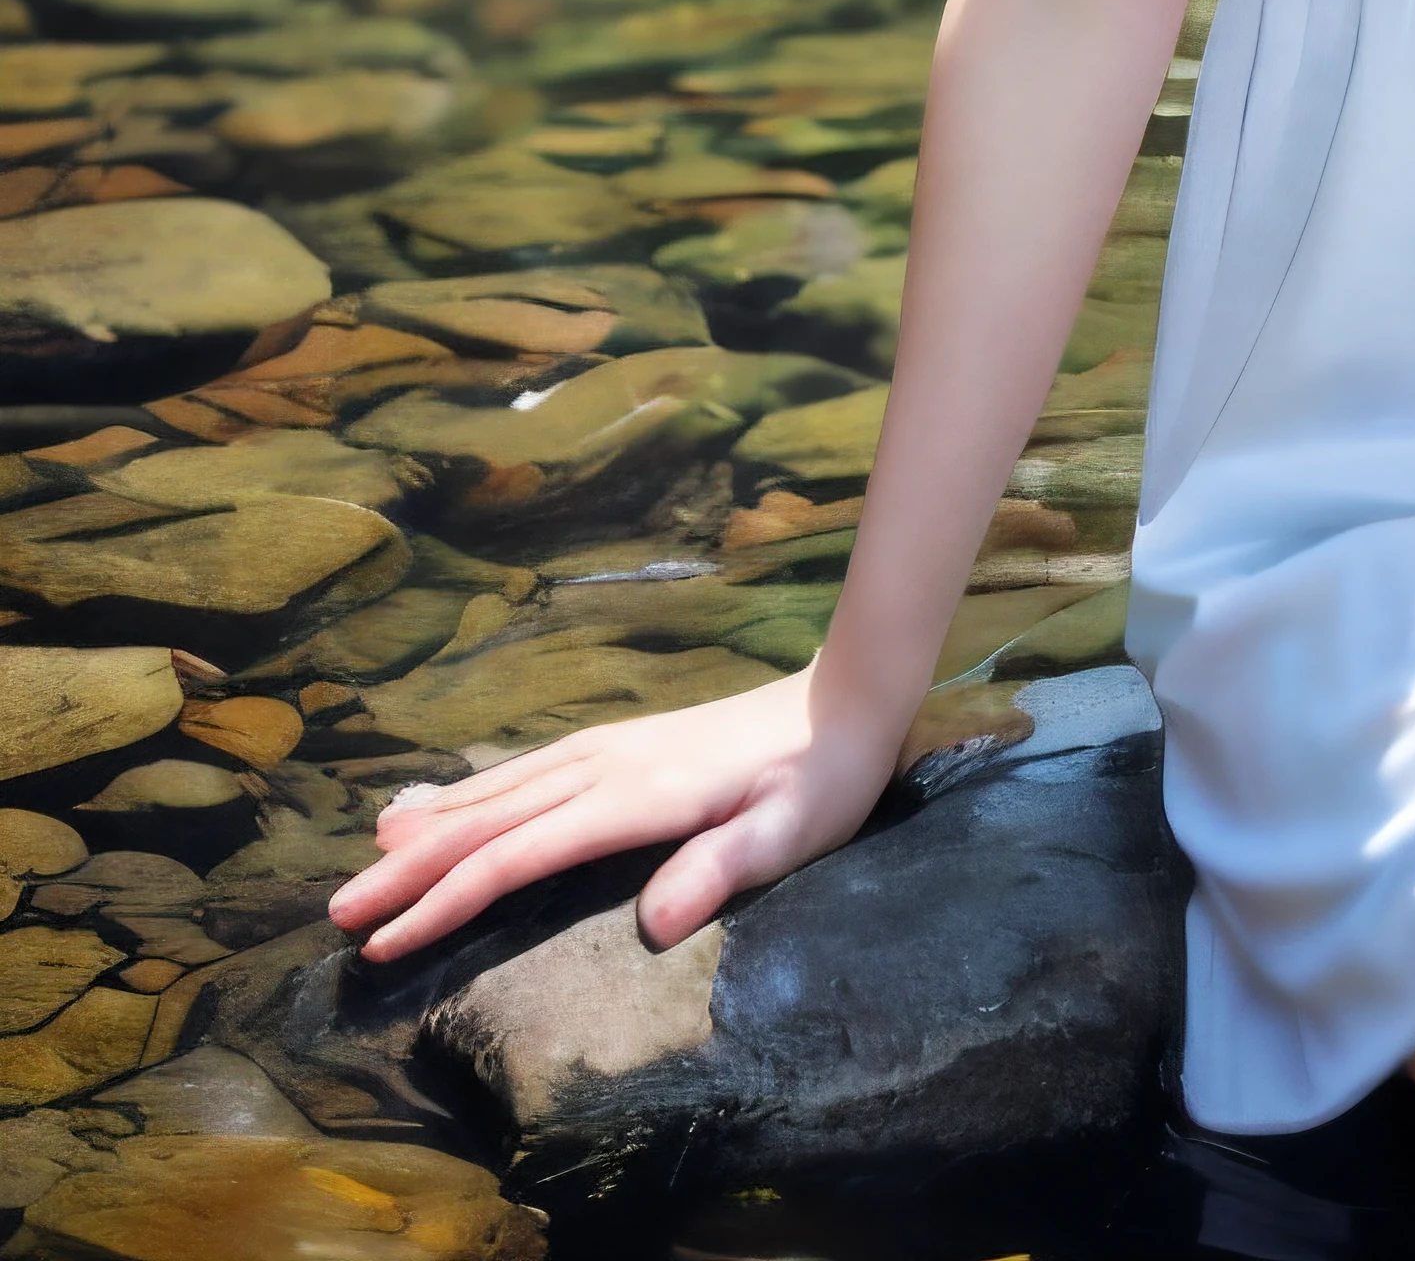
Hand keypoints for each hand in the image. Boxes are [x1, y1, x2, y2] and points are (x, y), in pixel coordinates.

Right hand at [327, 662, 906, 965]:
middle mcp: (605, 767)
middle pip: (487, 823)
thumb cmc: (819, 781)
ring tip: (366, 859)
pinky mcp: (618, 747)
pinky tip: (445, 806)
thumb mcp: (787, 833)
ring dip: (430, 830)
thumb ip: (720, 869)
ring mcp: (608, 750)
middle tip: (338, 915)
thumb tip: (655, 923)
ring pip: (498, 792)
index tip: (384, 942)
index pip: (517, 856)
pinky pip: (523, 773)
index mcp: (634, 798)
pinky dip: (471, 794)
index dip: (445, 902)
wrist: (844, 702)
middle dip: (409, 871)